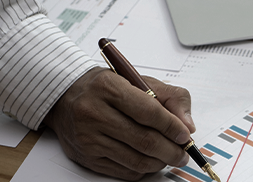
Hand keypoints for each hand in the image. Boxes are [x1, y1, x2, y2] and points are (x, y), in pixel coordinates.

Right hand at [43, 68, 195, 180]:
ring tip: (170, 157)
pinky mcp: (86, 157)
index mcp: (109, 88)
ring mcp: (88, 138)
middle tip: (183, 153)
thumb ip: (169, 97)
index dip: (172, 127)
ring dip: (160, 162)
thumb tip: (187, 125)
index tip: (185, 135)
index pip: (149, 112)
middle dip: (171, 150)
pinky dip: (142, 170)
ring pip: (135, 160)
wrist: (65, 96)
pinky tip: (150, 161)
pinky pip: (123, 171)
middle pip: (144, 140)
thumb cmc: (105, 88)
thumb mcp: (138, 80)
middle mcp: (94, 113)